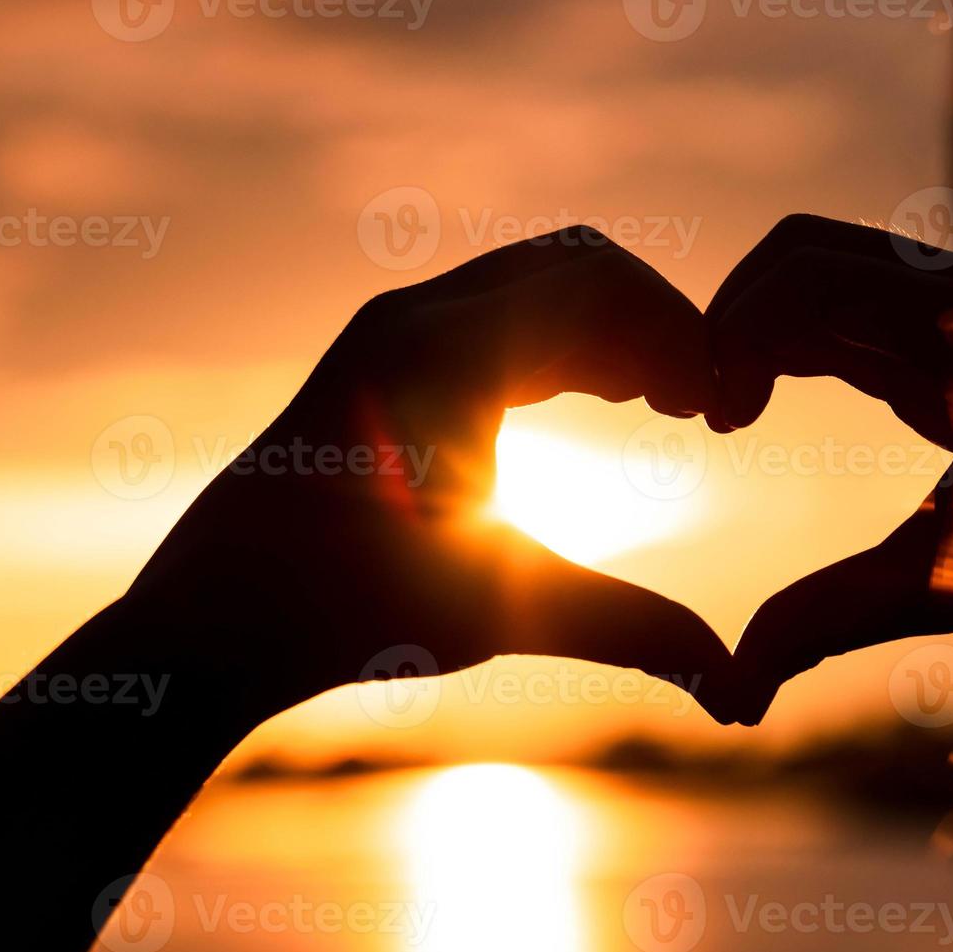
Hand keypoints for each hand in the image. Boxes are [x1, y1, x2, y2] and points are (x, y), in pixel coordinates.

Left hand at [130, 226, 739, 722]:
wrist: (217, 615)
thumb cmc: (344, 609)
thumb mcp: (497, 606)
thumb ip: (624, 626)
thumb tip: (735, 684)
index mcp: (448, 350)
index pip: (601, 284)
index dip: (681, 333)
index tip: (723, 406)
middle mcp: (415, 319)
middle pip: (573, 267)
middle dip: (650, 323)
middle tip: (701, 401)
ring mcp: (392, 334)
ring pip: (533, 289)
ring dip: (606, 334)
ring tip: (662, 401)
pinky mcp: (382, 362)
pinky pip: (495, 318)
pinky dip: (557, 346)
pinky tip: (595, 401)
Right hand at [705, 215, 952, 723]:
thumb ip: (837, 618)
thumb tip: (733, 690)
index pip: (812, 271)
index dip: (736, 331)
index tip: (718, 420)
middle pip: (804, 255)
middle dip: (730, 321)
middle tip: (704, 409)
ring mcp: (949, 315)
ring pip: (814, 275)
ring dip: (749, 333)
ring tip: (724, 413)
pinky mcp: (937, 342)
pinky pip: (836, 312)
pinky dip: (779, 347)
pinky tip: (752, 411)